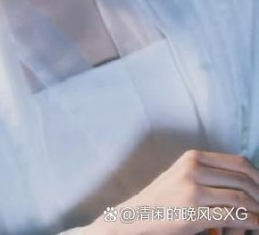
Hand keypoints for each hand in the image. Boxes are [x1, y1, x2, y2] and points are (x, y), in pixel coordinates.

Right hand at [86, 149, 258, 234]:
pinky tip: (256, 227)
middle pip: (243, 178)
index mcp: (193, 157)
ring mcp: (193, 189)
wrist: (137, 218)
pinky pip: (234, 216)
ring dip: (258, 211)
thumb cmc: (164, 201)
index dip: (258, 176)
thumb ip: (208, 174)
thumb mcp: (184, 177)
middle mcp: (193, 168)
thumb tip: (246, 181)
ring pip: (242, 197)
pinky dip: (252, 223)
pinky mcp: (194, 212)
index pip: (239, 162)